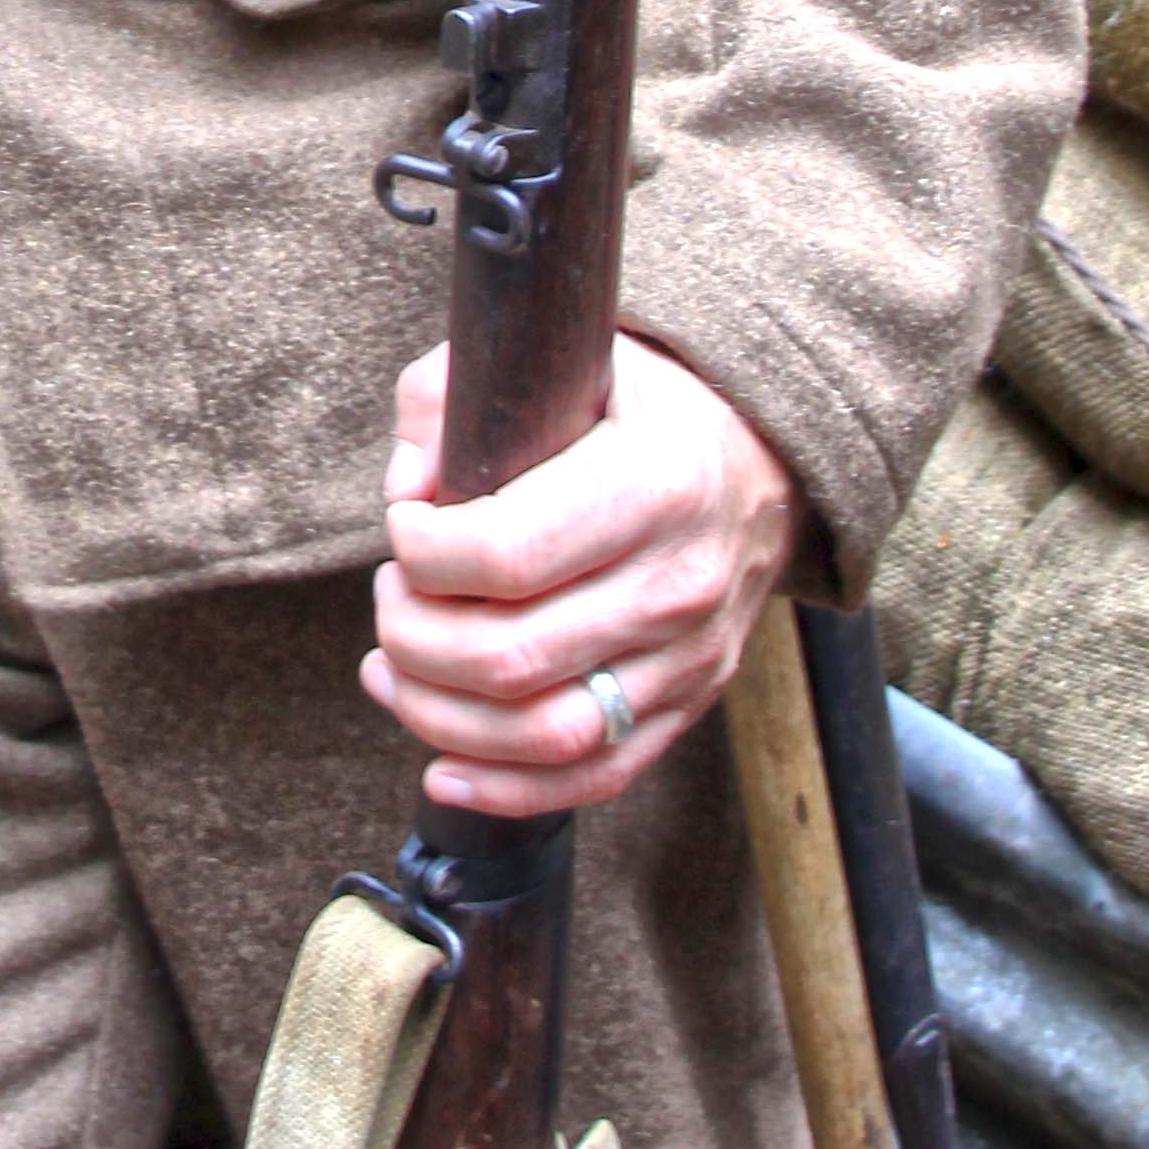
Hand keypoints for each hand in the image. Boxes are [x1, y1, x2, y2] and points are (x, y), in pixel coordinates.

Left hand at [363, 332, 808, 817]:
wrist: (757, 459)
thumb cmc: (635, 409)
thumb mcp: (556, 359)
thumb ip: (452, 400)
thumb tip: (404, 489)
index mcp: (655, 483)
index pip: (504, 553)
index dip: (421, 551)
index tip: (405, 525)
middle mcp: (680, 582)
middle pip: (509, 657)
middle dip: (413, 636)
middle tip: (394, 595)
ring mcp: (690, 657)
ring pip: (543, 733)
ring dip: (439, 715)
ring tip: (391, 670)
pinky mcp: (688, 705)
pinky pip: (595, 776)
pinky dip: (505, 789)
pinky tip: (442, 767)